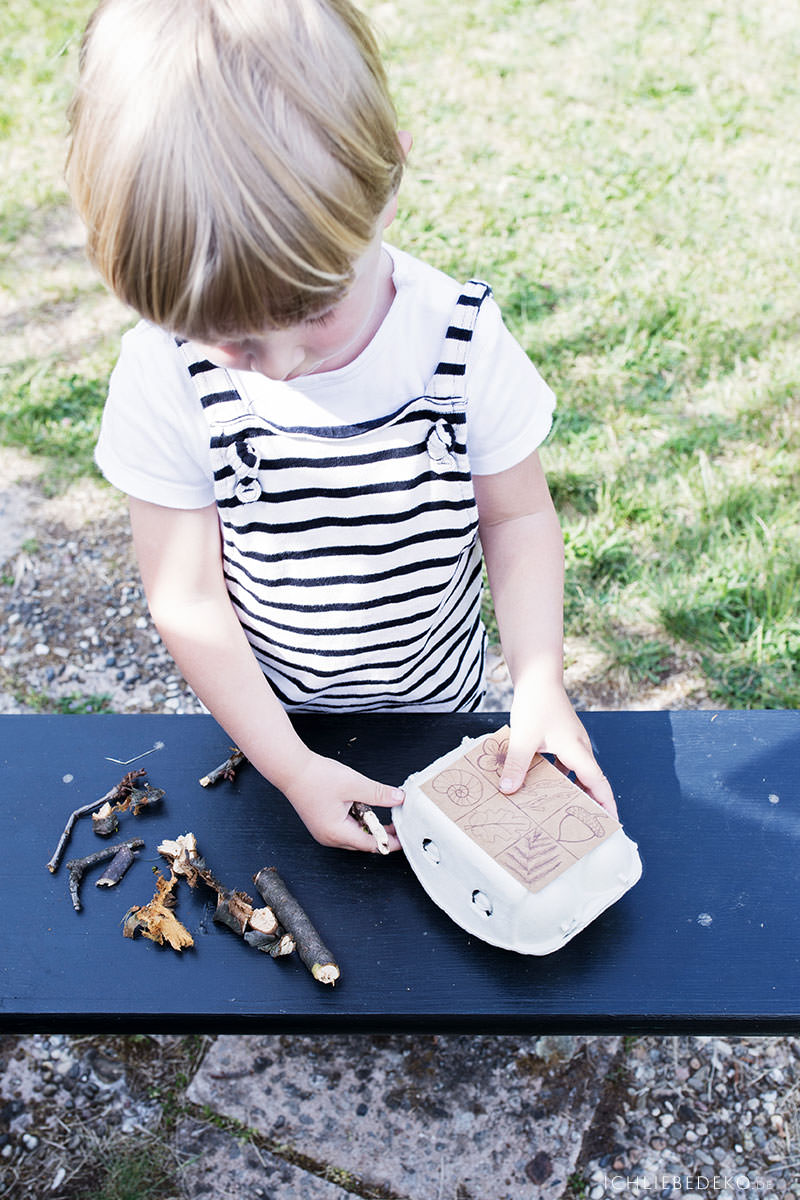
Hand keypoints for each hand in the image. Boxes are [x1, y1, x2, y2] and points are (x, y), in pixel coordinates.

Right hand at [281, 751, 404, 851]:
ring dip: (367, 823)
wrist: (291, 769)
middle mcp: (328, 837)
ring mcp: (323, 831)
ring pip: (354, 834)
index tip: (403, 839)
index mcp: (336, 832)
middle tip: (396, 822)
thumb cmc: (315, 777)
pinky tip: (359, 804)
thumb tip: (398, 799)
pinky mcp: (321, 823)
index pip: (371, 845)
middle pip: (363, 842)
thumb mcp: (354, 784)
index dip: (390, 842)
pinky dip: (356, 818)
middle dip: (381, 832)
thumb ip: (379, 793)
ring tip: (375, 806)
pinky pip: (344, 827)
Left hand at [498, 681, 617, 817]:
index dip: (605, 803)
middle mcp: (579, 747)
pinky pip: (567, 762)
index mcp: (576, 749)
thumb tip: (508, 790)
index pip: (597, 782)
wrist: (538, 678)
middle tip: (588, 824)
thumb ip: (516, 765)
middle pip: (591, 779)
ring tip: (566, 809)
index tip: (611, 821)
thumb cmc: (535, 704)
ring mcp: (572, 741)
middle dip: (592, 801)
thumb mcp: (523, 738)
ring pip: (579, 771)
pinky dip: (561, 775)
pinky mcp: (563, 736)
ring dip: (575, 789)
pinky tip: (546, 783)